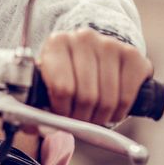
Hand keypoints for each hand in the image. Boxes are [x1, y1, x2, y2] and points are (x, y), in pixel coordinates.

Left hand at [36, 28, 152, 127]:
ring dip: (101, 117)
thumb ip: (37, 103)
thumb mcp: (49, 81)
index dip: (63, 110)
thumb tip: (31, 126)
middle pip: (86, 96)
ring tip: (95, 114)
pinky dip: (119, 112)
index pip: (61, 88)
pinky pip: (126, 97)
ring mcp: (110, 44)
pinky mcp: (132, 55)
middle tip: (81, 119)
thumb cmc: (69, 73)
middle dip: (83, 117)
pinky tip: (112, 108)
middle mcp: (84, 38)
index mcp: (57, 43)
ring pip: (107, 100)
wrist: (95, 52)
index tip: (62, 115)